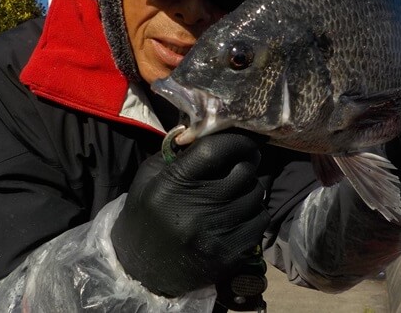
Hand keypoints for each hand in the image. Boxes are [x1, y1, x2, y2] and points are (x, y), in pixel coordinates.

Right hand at [111, 132, 269, 296]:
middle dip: (245, 165)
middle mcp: (195, 209)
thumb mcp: (151, 175)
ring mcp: (215, 234)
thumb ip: (180, 151)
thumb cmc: (147, 213)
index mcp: (173, 184)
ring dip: (250, 190)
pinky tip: (238, 216)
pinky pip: (260, 221)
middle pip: (244, 172)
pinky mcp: (230, 254)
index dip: (237, 142)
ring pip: (256, 195)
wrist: (140, 268)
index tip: (243, 143)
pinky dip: (254, 214)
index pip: (217, 150)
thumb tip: (211, 130)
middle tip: (240, 167)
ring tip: (235, 194)